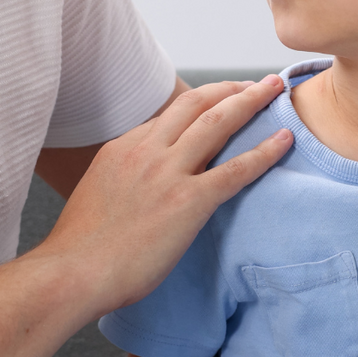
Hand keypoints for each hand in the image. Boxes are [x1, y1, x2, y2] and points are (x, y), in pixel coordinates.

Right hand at [38, 77, 292, 314]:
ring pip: (218, 122)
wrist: (72, 272)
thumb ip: (122, 181)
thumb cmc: (79, 249)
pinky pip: (235, 169)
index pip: (170, 115)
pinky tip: (285, 141)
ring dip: (252, 101)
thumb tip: (137, 190)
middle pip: (197, 104)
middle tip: (258, 83)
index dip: (202, 103)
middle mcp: (146, 150)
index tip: (222, 100)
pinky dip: (264, 151)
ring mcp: (167, 173)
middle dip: (231, 88)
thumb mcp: (95, 195)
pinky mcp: (187, 202)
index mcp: (123, 148)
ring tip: (277, 90)